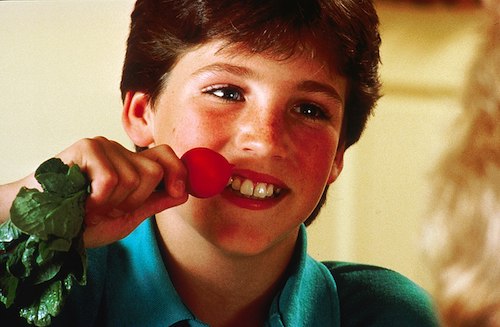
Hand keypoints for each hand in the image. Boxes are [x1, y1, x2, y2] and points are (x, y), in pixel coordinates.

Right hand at [56, 137, 187, 247]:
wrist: (42, 226)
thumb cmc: (82, 222)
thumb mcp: (126, 217)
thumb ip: (153, 203)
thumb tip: (184, 193)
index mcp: (131, 165)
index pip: (166, 155)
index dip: (178, 172)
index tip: (178, 191)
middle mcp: (120, 151)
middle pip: (154, 170)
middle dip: (136, 200)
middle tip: (109, 210)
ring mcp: (103, 146)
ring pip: (133, 178)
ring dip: (112, 205)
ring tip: (90, 208)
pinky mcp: (86, 148)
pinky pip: (111, 180)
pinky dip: (98, 202)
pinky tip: (82, 205)